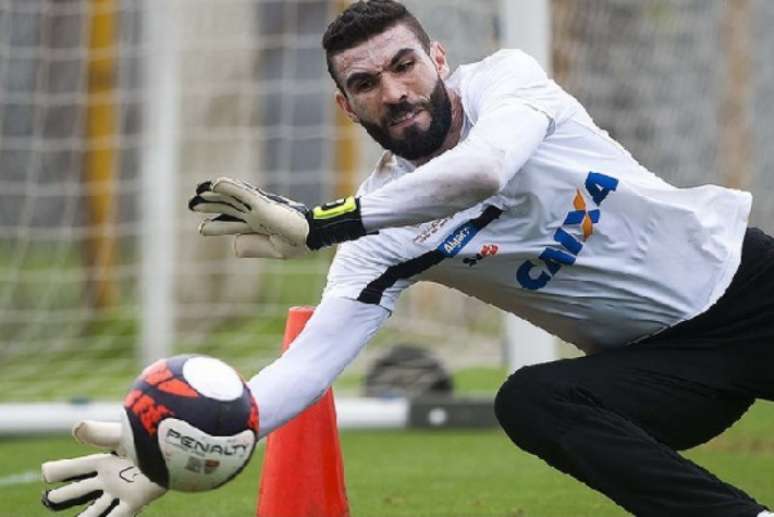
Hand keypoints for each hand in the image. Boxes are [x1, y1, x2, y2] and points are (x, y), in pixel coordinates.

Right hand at [42, 421, 165, 516]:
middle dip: (67, 494)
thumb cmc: (150, 436)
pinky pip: (119, 516)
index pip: (78, 467)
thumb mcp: (123, 434)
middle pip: (83, 488)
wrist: (178, 446)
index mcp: (108, 458)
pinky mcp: (137, 499)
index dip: (62, 470)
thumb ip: (100, 433)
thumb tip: (76, 427)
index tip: (44, 472)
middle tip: (49, 498)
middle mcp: (113, 474)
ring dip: (86, 515)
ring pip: (98, 507)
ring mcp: (124, 489)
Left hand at [188, 177, 366, 257]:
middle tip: (191, 204)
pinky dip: (229, 187)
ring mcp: (258, 208)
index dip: (217, 225)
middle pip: (227, 207)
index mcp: (257, 226)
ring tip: (197, 191)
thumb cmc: (298, 242)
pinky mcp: (262, 204)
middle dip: (210, 205)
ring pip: (231, 198)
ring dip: (214, 194)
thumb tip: (233, 246)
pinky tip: (215, 183)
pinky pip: (243, 193)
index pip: (232, 223)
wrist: (311, 237)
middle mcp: (255, 214)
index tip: (202, 228)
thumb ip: (253, 247)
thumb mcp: (272, 250)